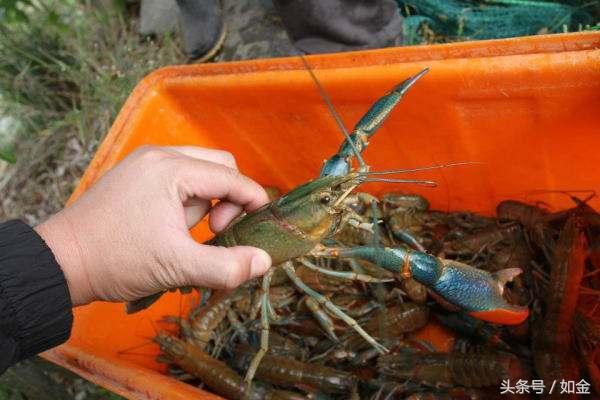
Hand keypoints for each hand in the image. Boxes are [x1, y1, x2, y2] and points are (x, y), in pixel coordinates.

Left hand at [35, 146, 271, 305]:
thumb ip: (227, 266)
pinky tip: (174, 228)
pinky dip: (188, 201)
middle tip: (217, 231)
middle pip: (220, 166)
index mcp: (171, 169)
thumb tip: (264, 260)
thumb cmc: (117, 261)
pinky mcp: (135, 175)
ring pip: (200, 172)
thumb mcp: (177, 267)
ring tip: (188, 234)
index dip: (253, 203)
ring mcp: (144, 163)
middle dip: (229, 199)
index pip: (232, 177)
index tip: (254, 234)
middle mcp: (159, 156)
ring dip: (207, 202)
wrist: (60, 263)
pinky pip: (179, 179)